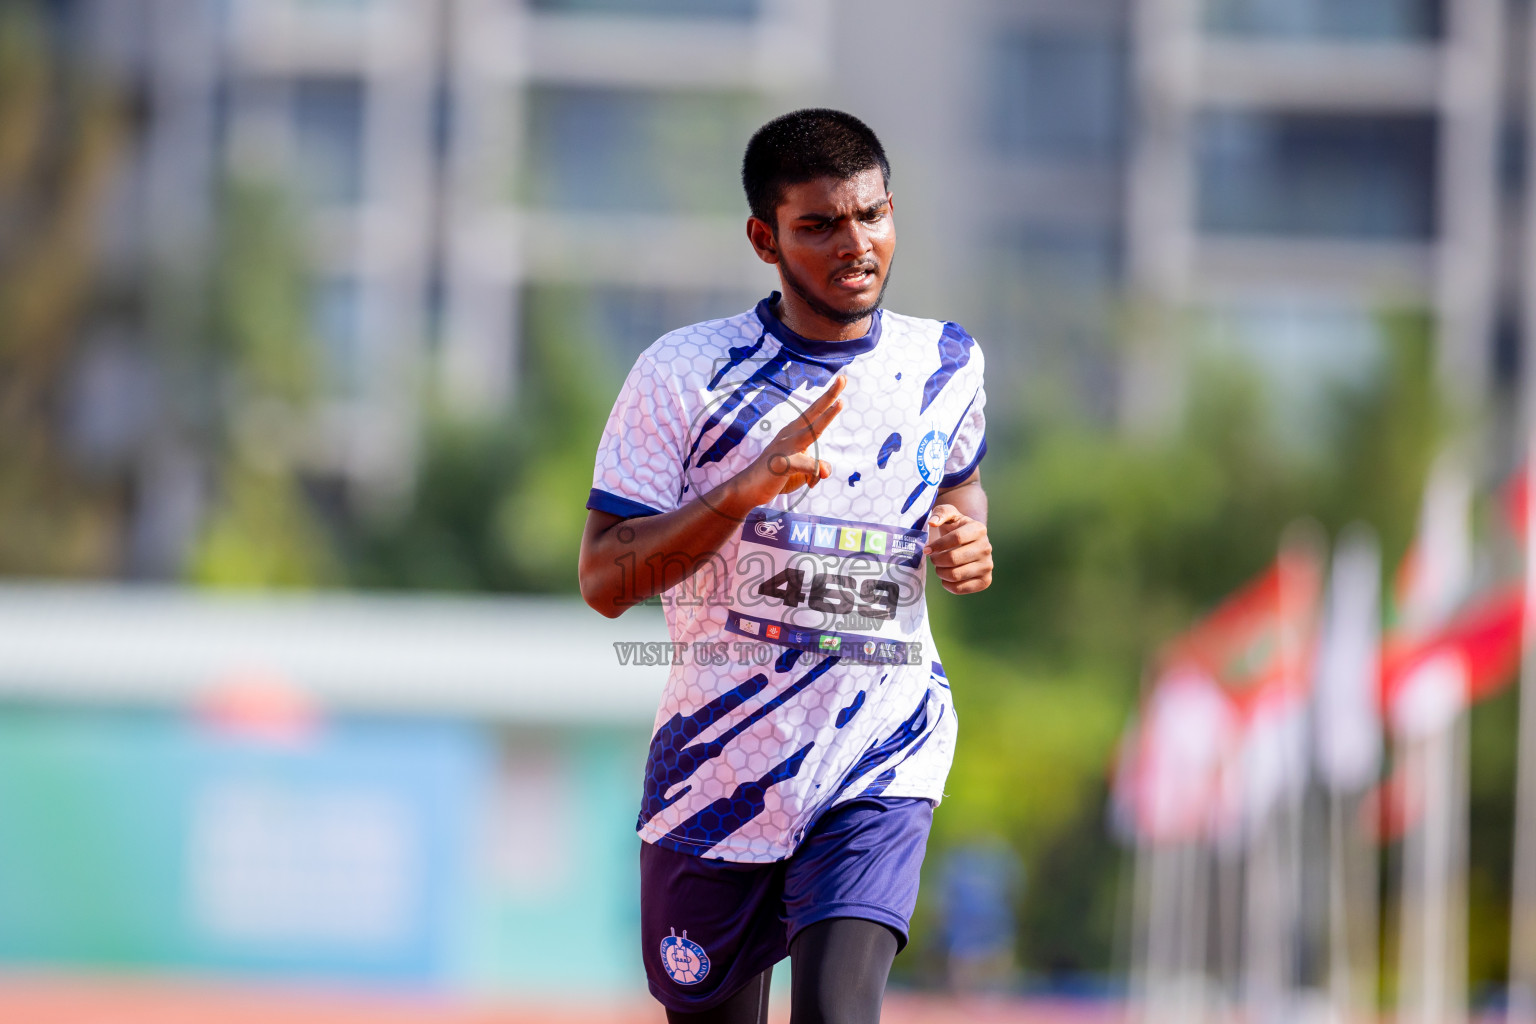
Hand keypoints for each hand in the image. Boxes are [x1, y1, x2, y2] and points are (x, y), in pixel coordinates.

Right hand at [732, 374, 845, 507]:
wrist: (747, 489)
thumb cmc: (775, 476)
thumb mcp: (801, 472)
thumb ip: (815, 468)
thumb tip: (825, 470)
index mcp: (794, 433)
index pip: (814, 412)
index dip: (828, 397)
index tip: (842, 380)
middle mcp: (789, 435)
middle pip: (813, 413)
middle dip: (829, 396)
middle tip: (843, 378)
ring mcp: (784, 448)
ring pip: (810, 431)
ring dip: (826, 417)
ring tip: (840, 403)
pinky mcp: (780, 464)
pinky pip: (802, 464)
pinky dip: (813, 469)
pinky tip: (815, 478)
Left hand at [924, 503, 992, 594]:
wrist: (968, 542)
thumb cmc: (954, 526)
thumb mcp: (948, 513)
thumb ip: (940, 513)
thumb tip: (933, 522)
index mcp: (979, 529)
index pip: (957, 538)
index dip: (938, 545)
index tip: (926, 549)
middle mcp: (986, 548)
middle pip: (954, 558)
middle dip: (937, 560)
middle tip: (933, 559)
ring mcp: (988, 565)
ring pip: (956, 575)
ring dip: (941, 572)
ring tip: (939, 567)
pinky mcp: (985, 581)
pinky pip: (961, 589)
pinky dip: (948, 585)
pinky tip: (946, 577)